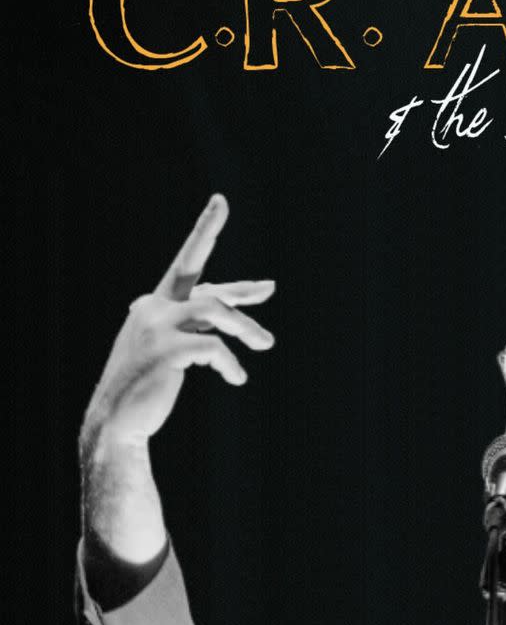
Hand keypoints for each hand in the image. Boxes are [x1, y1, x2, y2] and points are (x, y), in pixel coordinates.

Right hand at [80, 194, 274, 454]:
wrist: (116, 421)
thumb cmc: (145, 387)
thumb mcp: (171, 350)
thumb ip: (195, 328)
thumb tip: (232, 319)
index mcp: (154, 304)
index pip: (186, 264)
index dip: (205, 232)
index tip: (221, 203)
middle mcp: (153, 308)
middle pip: (204, 283)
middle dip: (239, 287)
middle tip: (271, 288)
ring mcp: (157, 327)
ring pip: (215, 312)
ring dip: (245, 327)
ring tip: (266, 344)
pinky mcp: (165, 350)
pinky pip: (213, 348)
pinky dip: (230, 362)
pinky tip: (237, 377)